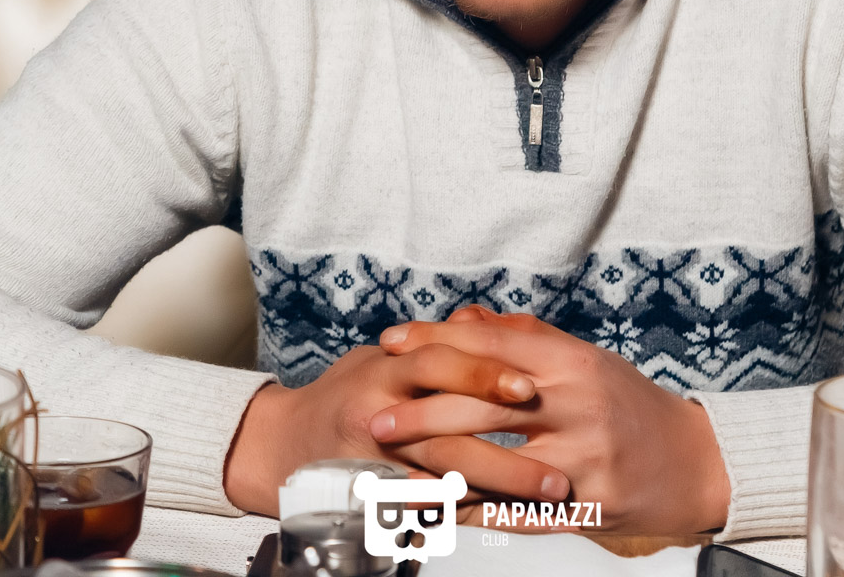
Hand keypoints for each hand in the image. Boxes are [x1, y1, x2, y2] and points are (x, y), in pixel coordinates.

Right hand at [221, 342, 570, 515]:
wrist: (283, 445)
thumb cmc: (346, 392)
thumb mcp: (383, 356)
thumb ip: (434, 344)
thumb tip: (491, 325)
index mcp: (386, 369)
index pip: (438, 361)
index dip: (484, 371)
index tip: (531, 387)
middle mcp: (378, 413)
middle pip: (449, 431)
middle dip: (509, 451)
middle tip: (560, 466)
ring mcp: (375, 460)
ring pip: (443, 477)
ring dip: (501, 489)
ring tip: (548, 497)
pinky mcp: (372, 496)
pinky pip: (426, 510)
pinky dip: (468, 513)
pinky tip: (508, 518)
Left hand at [372, 306, 730, 534]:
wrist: (695, 462)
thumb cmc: (632, 406)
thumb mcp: (583, 361)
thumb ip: (524, 338)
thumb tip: (464, 316)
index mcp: (573, 362)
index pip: (490, 343)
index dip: (434, 341)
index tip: (391, 344)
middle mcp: (578, 405)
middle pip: (483, 404)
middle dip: (420, 412)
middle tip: (374, 418)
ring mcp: (584, 459)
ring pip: (494, 464)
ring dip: (436, 470)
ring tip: (391, 472)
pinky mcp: (588, 506)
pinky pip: (516, 512)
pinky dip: (472, 512)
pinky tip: (437, 511)